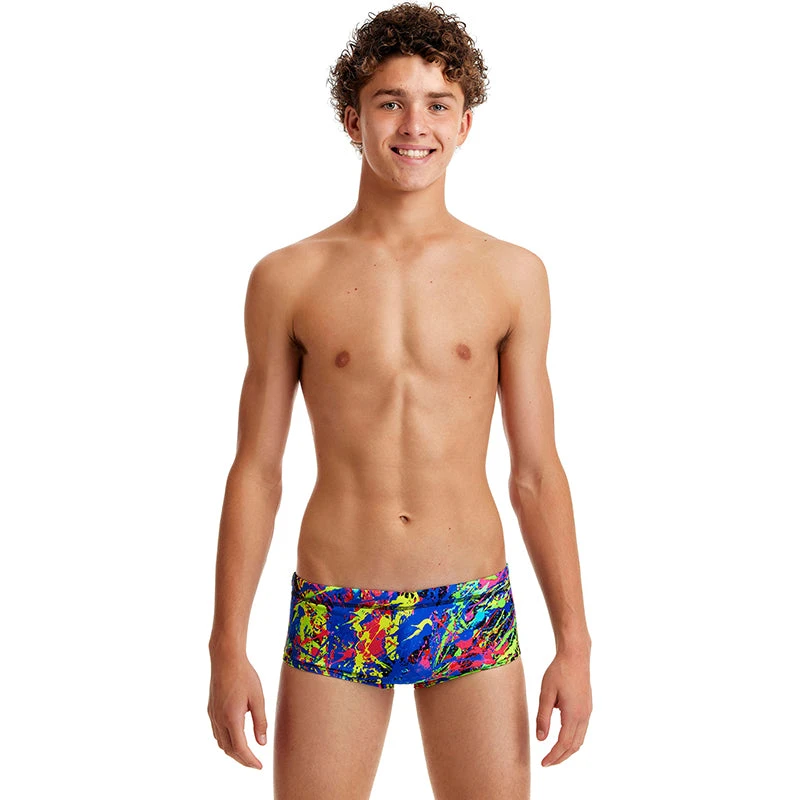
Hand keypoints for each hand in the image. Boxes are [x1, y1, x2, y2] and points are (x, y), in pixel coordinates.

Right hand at [208, 651, 268, 768]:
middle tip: (255, 764)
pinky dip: (226, 741)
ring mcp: (213, 715)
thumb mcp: (258, 698)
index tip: (259, 766)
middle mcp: (219, 720)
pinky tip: (235, 738)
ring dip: (233, 752)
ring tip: (246, 754)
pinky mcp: (211, 710)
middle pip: (229, 749)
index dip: (250, 760)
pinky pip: (217, 733)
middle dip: (242, 760)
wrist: (226, 659)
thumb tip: (261, 743)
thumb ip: (260, 722)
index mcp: (232, 718)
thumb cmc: (245, 676)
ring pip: (221, 742)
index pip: (240, 748)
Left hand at [536, 650, 591, 766]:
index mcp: (573, 714)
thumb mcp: (546, 693)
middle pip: (574, 746)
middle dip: (560, 757)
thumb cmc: (558, 671)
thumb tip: (541, 739)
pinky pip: (582, 730)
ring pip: (580, 740)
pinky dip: (572, 740)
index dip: (553, 756)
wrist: (575, 656)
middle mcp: (584, 716)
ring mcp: (587, 712)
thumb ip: (543, 717)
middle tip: (547, 763)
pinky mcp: (587, 706)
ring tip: (554, 754)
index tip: (543, 763)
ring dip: (568, 750)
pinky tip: (562, 737)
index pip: (563, 743)